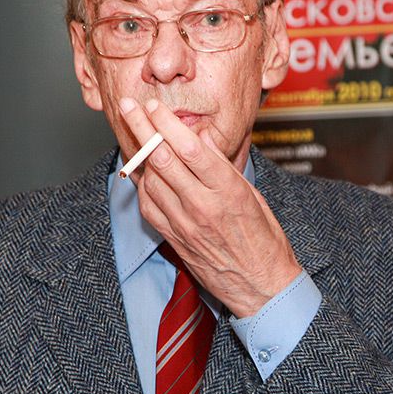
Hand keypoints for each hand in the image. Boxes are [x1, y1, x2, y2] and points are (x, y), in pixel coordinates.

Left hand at [118, 97, 301, 316]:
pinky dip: (142, 184)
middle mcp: (203, 206)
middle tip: (128, 106)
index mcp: (228, 190)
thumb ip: (223, 168)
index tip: (154, 106)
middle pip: (162, 159)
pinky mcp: (175, 238)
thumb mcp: (252, 195)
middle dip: (141, 128)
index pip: (189, 148)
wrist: (261, 287)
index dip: (166, 123)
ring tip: (135, 134)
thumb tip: (201, 140)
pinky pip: (149, 206)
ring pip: (150, 180)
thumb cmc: (264, 240)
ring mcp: (185, 224)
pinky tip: (142, 170)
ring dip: (139, 154)